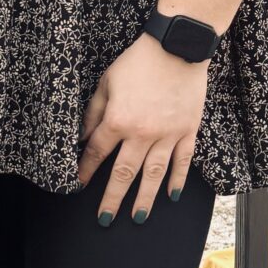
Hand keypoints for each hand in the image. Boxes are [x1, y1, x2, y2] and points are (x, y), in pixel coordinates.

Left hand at [77, 38, 207, 222]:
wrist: (177, 48)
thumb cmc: (138, 62)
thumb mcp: (107, 83)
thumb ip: (93, 113)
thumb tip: (83, 137)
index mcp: (118, 120)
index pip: (97, 153)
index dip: (86, 170)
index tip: (79, 185)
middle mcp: (142, 133)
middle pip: (124, 173)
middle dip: (112, 198)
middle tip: (105, 218)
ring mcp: (168, 135)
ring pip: (154, 175)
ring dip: (144, 199)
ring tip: (137, 218)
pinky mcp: (188, 131)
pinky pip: (183, 162)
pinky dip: (176, 180)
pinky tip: (170, 196)